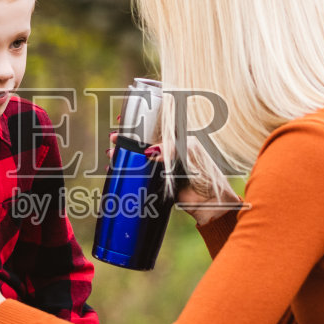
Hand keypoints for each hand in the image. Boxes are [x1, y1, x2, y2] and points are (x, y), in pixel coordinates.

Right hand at [111, 131, 240, 225]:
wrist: (211, 203)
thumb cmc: (207, 174)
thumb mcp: (190, 154)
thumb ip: (170, 149)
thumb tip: (149, 150)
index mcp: (181, 138)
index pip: (158, 124)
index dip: (142, 120)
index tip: (127, 119)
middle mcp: (171, 150)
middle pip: (145, 140)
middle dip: (129, 138)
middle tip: (115, 137)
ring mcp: (164, 166)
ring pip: (141, 157)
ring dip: (126, 154)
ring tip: (113, 152)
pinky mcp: (159, 181)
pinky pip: (141, 174)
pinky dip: (129, 171)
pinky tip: (117, 169)